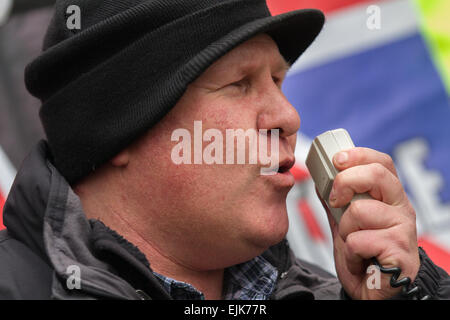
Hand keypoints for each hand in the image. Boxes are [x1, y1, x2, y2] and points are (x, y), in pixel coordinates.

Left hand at [317, 147, 419, 299]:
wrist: (371, 292)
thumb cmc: (363, 255)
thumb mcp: (345, 222)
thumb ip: (336, 201)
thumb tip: (320, 178)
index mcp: (389, 198)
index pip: (382, 163)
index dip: (359, 155)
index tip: (336, 159)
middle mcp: (401, 209)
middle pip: (376, 174)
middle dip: (345, 182)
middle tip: (335, 201)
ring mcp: (403, 230)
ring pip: (360, 210)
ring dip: (345, 230)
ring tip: (353, 243)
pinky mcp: (400, 252)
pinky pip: (359, 240)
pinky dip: (350, 253)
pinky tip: (360, 260)